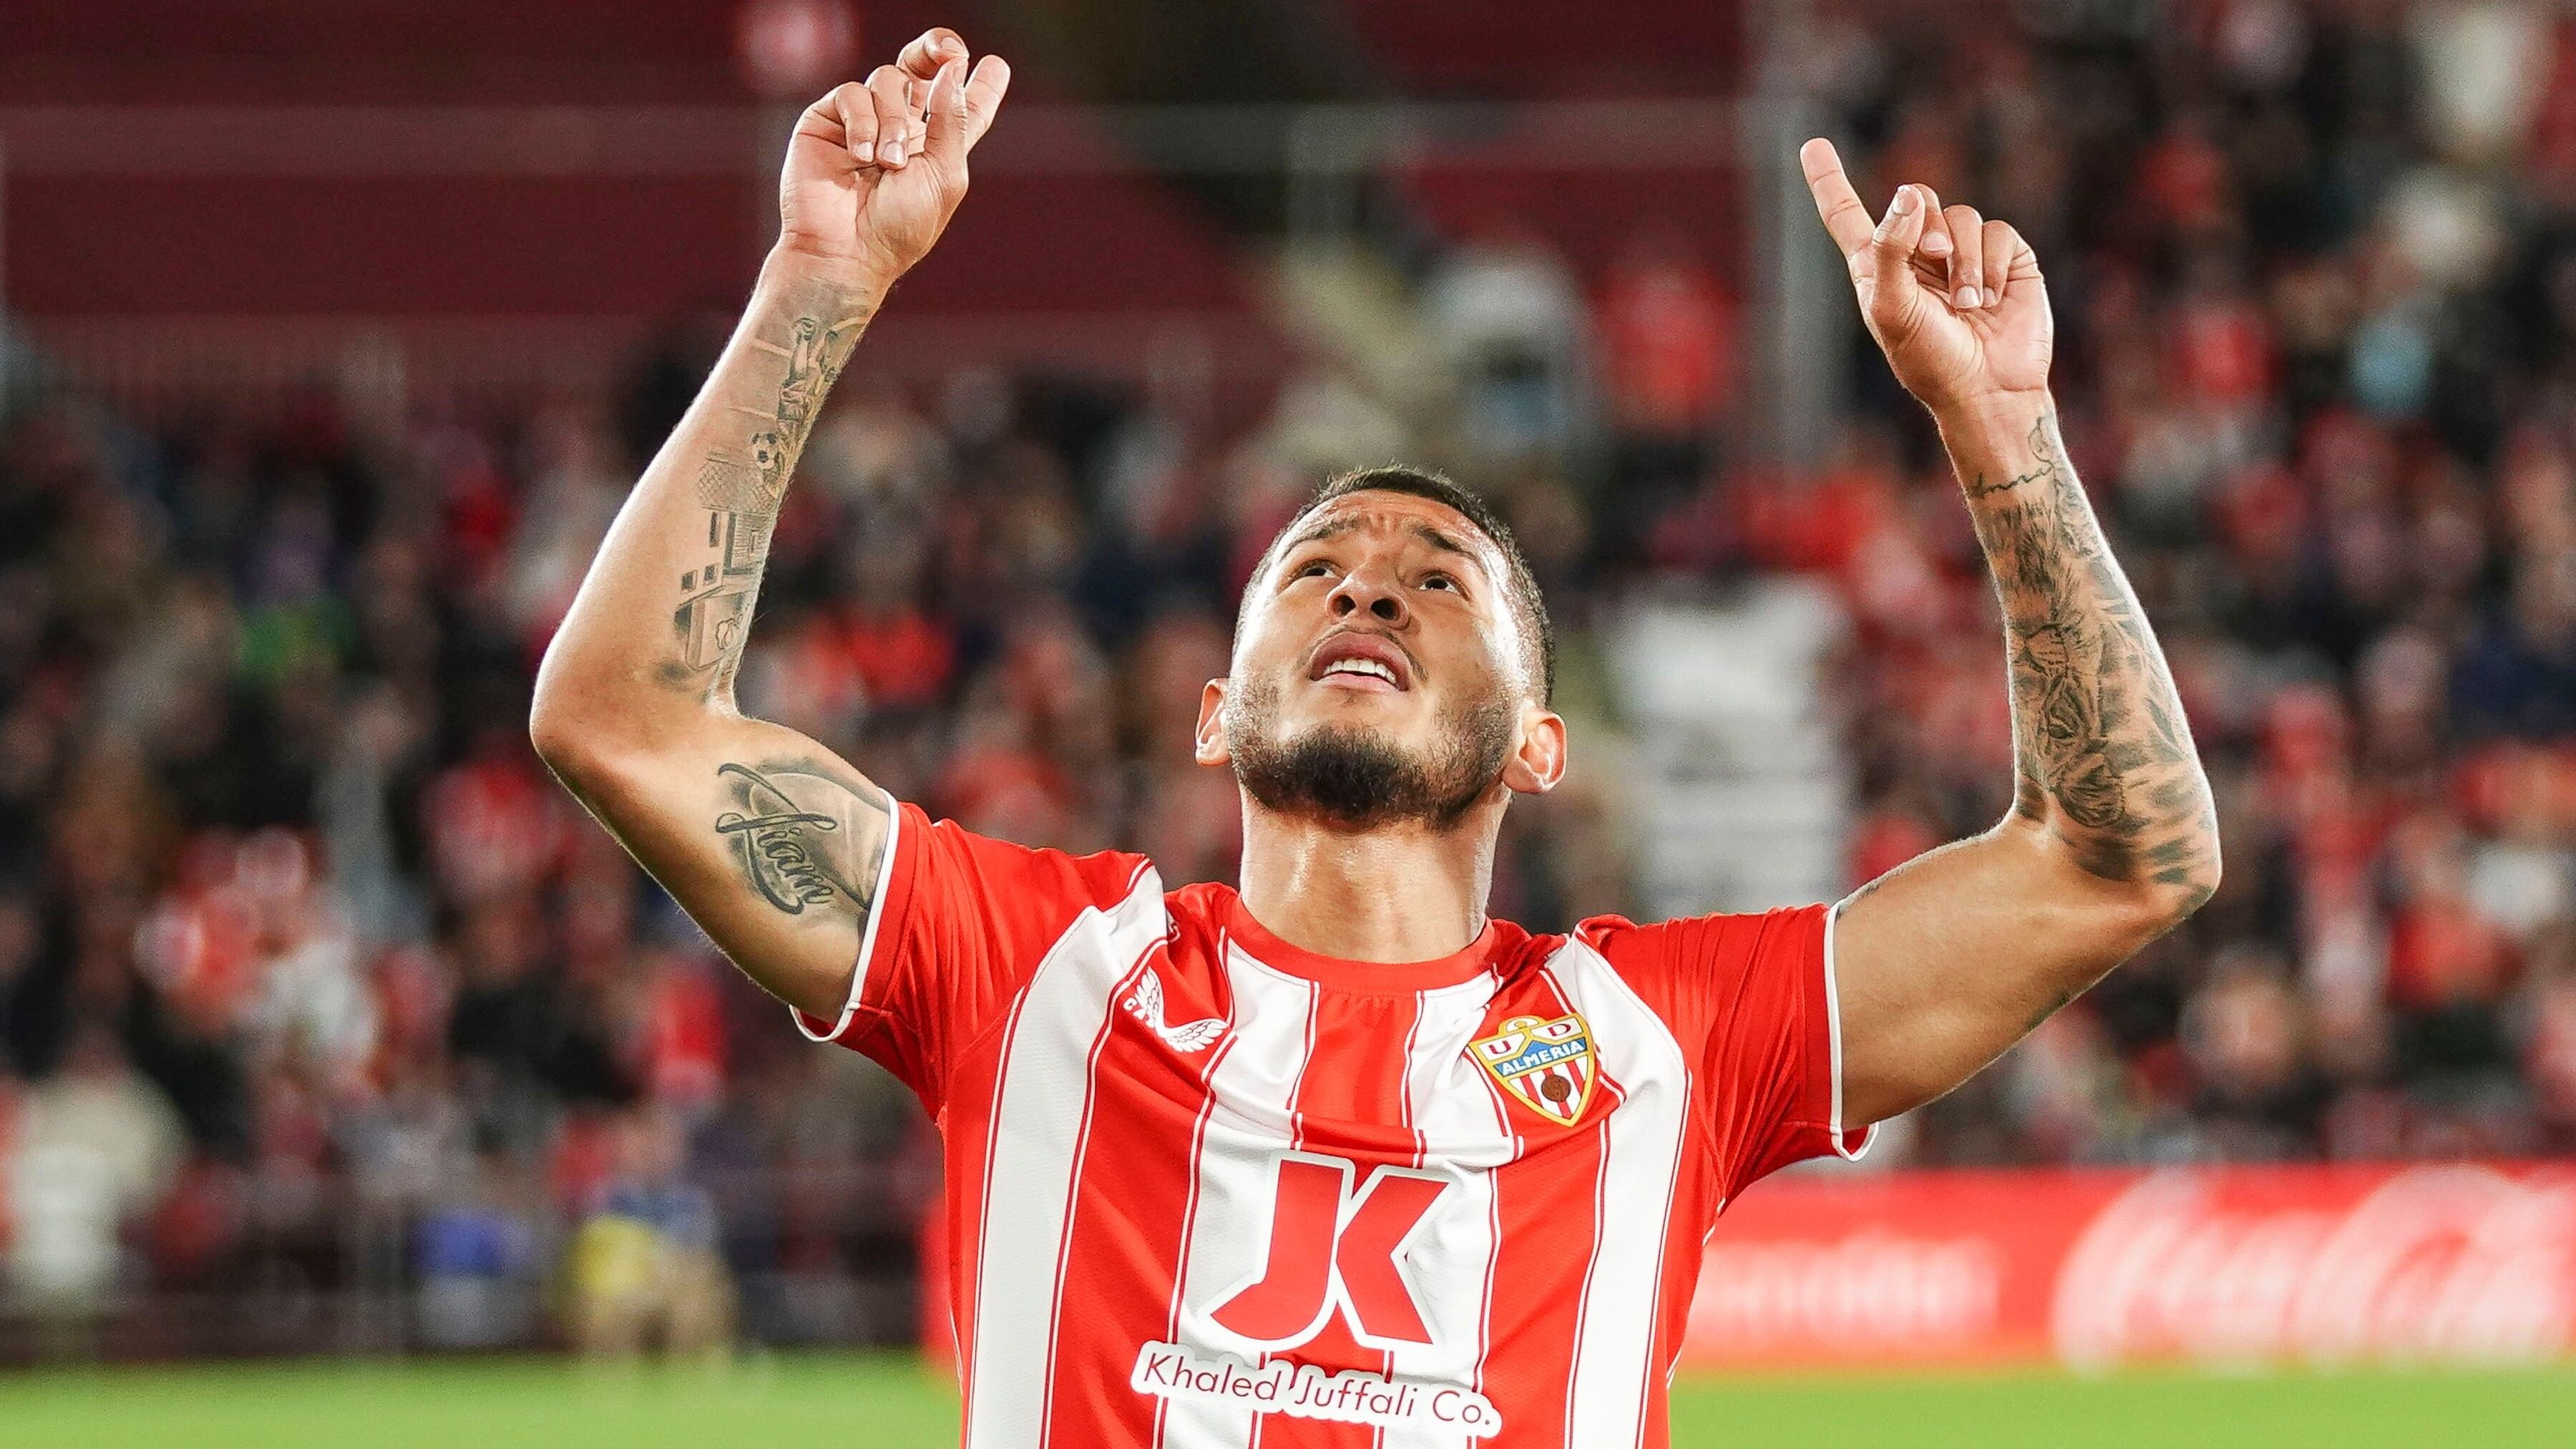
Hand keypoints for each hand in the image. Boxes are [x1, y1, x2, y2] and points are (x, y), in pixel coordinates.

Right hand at [775, 27, 1011, 292]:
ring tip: (887, 163)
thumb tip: (954, 67)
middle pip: (920, 68)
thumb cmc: (899, 226)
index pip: (961, 106)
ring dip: (893, 121)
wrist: (845, 250)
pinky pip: (852, 93)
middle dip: (936, 50)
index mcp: (936, 146)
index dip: (981, 85)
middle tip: (948, 51)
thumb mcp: (944, 175)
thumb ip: (952, 120)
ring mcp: (864, 121)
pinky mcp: (827, 120)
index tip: (995, 65)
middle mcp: (900, 128)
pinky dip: (862, 123)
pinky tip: (860, 156)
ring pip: (888, 79)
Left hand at [1801, 139, 2051, 412]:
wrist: (1988, 388)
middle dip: (1927, 225)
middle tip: (1935, 260)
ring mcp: (1963, 254)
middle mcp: (1918, 254)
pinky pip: (1997, 231)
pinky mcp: (2004, 258)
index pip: (1846, 213)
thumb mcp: (1893, 308)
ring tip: (1968, 304)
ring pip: (1962, 216)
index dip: (1829, 180)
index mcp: (1877, 266)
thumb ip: (1891, 249)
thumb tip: (1908, 196)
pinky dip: (1991, 265)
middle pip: (1916, 197)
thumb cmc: (1929, 359)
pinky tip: (1991, 299)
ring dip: (1964, 261)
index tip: (1811, 145)